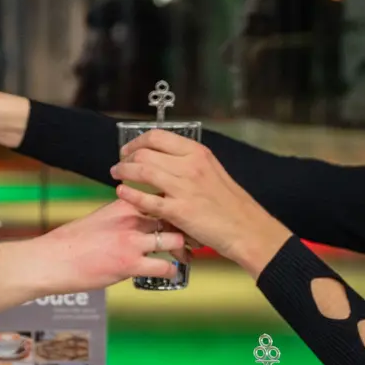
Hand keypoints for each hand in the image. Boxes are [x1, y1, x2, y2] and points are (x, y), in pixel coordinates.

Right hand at [0, 201, 172, 309]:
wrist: (52, 260)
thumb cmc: (72, 241)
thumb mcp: (100, 218)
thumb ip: (122, 215)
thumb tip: (138, 218)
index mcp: (123, 203)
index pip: (161, 196)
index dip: (176, 204)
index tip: (183, 213)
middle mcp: (131, 219)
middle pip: (173, 215)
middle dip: (186, 227)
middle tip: (192, 236)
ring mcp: (131, 241)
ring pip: (175, 239)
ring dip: (183, 250)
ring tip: (184, 256)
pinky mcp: (129, 264)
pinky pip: (164, 267)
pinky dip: (171, 271)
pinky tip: (170, 273)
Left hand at [110, 129, 292, 276]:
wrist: (246, 227)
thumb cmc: (230, 203)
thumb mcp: (211, 171)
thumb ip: (187, 163)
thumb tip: (161, 159)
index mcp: (197, 152)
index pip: (157, 137)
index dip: (136, 142)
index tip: (129, 150)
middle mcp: (189, 165)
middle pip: (145, 152)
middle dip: (126, 158)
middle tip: (119, 165)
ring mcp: (183, 188)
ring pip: (142, 171)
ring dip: (123, 172)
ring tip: (117, 176)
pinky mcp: (179, 211)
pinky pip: (146, 200)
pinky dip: (130, 194)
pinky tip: (122, 193)